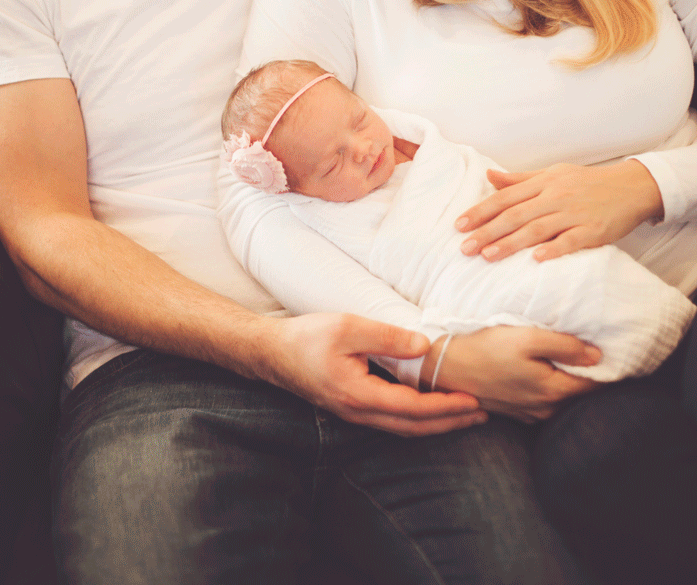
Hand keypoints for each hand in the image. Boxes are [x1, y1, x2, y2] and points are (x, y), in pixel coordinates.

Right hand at [256, 313, 487, 435]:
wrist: (271, 353)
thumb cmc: (306, 337)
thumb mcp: (348, 327)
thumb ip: (387, 337)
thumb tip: (424, 346)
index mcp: (359, 395)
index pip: (414, 409)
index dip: (447, 407)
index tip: (474, 401)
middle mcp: (359, 412)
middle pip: (414, 428)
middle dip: (451, 423)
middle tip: (483, 414)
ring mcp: (354, 413)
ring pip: (404, 428)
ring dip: (437, 423)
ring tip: (465, 414)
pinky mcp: (352, 407)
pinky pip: (392, 420)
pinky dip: (418, 418)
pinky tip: (429, 407)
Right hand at [427, 327, 601, 422]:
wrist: (448, 367)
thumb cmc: (487, 348)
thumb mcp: (527, 338)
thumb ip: (564, 346)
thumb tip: (598, 356)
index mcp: (552, 391)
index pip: (595, 386)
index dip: (608, 370)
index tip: (616, 353)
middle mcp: (545, 409)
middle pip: (579, 394)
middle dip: (590, 376)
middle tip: (597, 352)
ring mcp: (529, 413)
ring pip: (561, 399)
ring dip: (568, 382)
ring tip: (571, 360)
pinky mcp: (515, 412)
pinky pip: (544, 402)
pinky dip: (550, 389)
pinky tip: (544, 371)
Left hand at [456, 159, 662, 261]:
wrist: (630, 187)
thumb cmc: (586, 182)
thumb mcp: (552, 174)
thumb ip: (519, 180)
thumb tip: (488, 176)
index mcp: (543, 182)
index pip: (504, 197)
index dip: (480, 211)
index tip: (459, 225)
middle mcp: (555, 196)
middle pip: (515, 215)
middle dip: (487, 231)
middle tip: (464, 247)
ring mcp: (574, 214)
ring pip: (537, 229)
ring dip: (510, 243)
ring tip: (488, 256)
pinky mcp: (593, 231)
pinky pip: (570, 241)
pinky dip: (553, 249)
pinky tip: (535, 259)